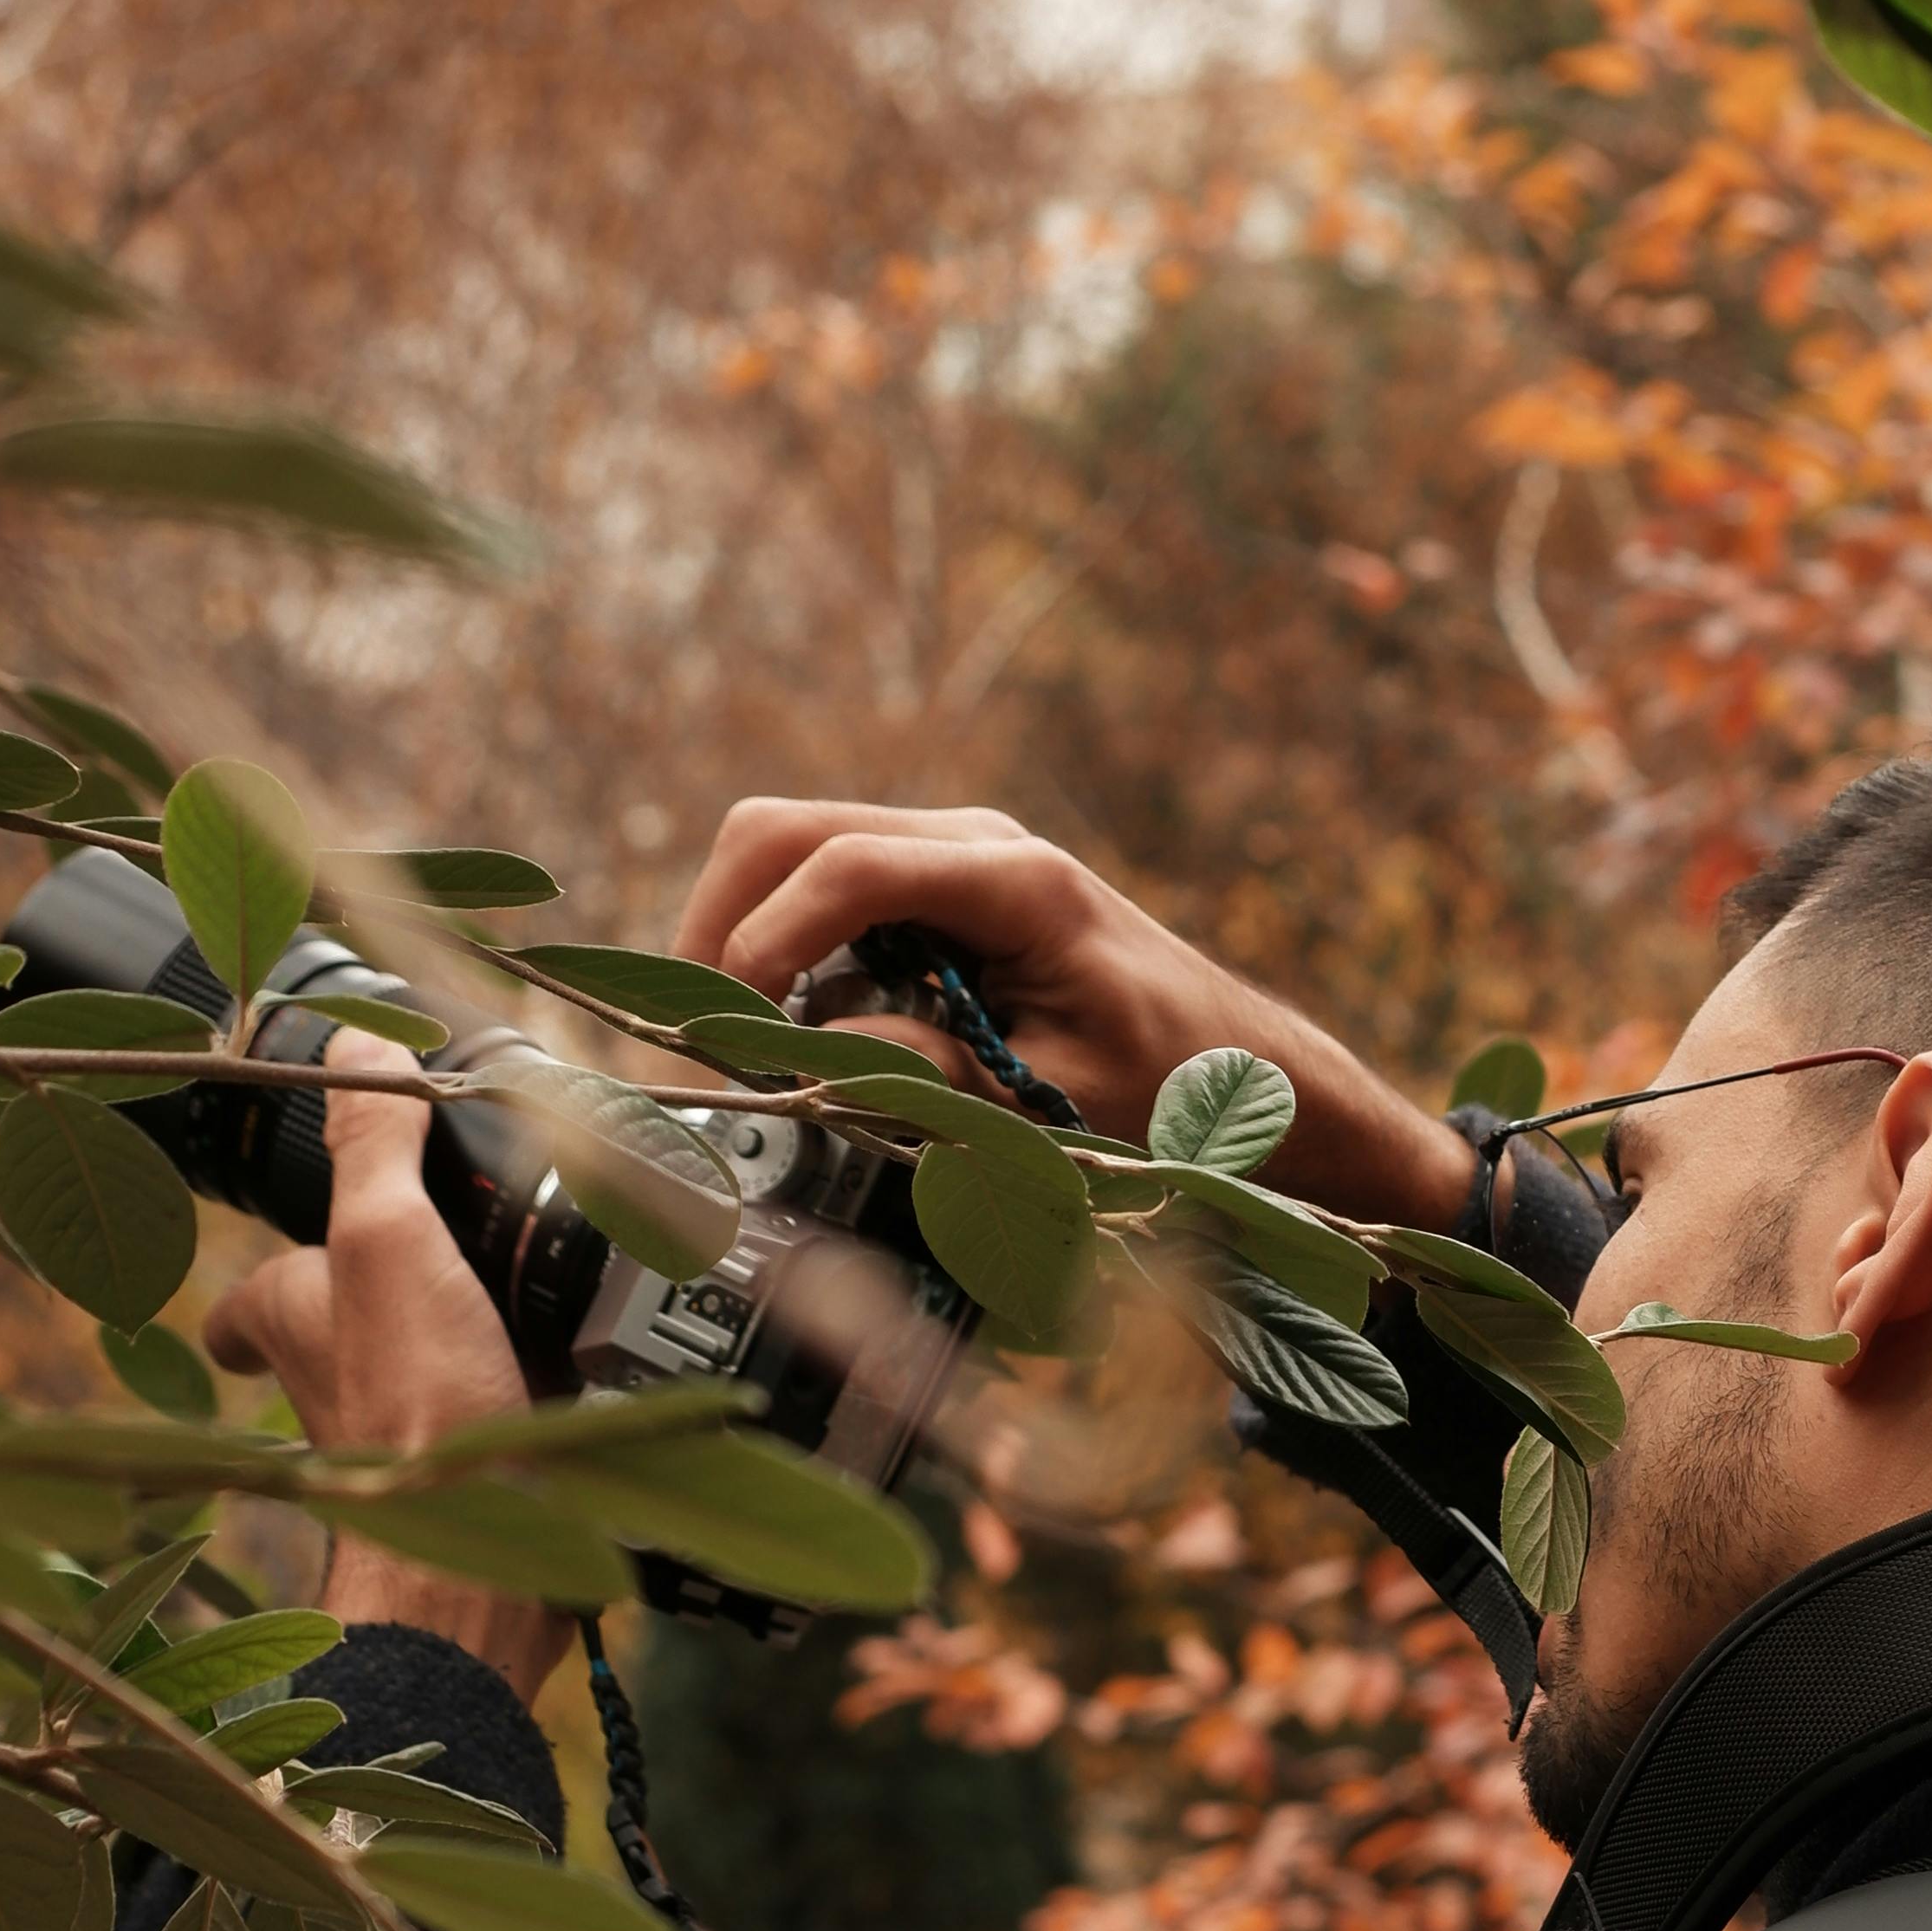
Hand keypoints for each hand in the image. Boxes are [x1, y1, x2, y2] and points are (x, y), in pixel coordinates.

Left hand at [200, 1046, 571, 1709]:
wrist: (492, 1554)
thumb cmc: (416, 1403)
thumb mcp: (389, 1242)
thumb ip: (374, 1146)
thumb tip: (356, 1046)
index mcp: (299, 1324)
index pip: (249, 1303)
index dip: (261, 1281)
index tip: (281, 1255)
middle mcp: (340, 1389)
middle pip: (338, 1338)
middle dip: (369, 1307)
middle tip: (421, 1259)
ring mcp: (415, 1437)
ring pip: (419, 1379)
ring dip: (453, 1345)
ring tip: (511, 1299)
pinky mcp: (488, 1471)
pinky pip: (498, 1418)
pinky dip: (527, 1394)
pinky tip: (581, 1371)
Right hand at [672, 799, 1475, 1226]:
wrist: (1238, 1066)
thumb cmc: (1171, 1083)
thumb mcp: (1058, 1100)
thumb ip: (939, 1075)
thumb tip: (815, 1055)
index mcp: (1017, 880)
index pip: (848, 867)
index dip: (767, 940)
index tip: (728, 1023)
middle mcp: (974, 844)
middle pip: (787, 830)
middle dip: (720, 920)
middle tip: (693, 1027)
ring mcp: (949, 858)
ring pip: (789, 848)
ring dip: (740, 933)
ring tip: (728, 1034)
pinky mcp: (934, 890)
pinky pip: (822, 891)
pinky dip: (780, 947)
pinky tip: (788, 1028)